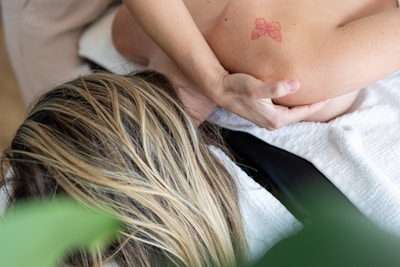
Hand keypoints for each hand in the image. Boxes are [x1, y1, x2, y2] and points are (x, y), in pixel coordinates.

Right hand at [211, 72, 325, 129]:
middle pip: (299, 114)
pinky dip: (293, 103)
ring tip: (315, 94)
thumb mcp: (255, 87)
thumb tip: (296, 85)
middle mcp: (272, 122)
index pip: (303, 112)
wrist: (219, 89)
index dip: (318, 103)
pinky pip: (284, 110)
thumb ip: (275, 88)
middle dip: (313, 105)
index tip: (332, 93)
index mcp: (275, 119)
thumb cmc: (236, 87)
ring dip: (303, 105)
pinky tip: (295, 95)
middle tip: (328, 92)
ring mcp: (266, 119)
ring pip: (292, 112)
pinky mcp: (262, 113)